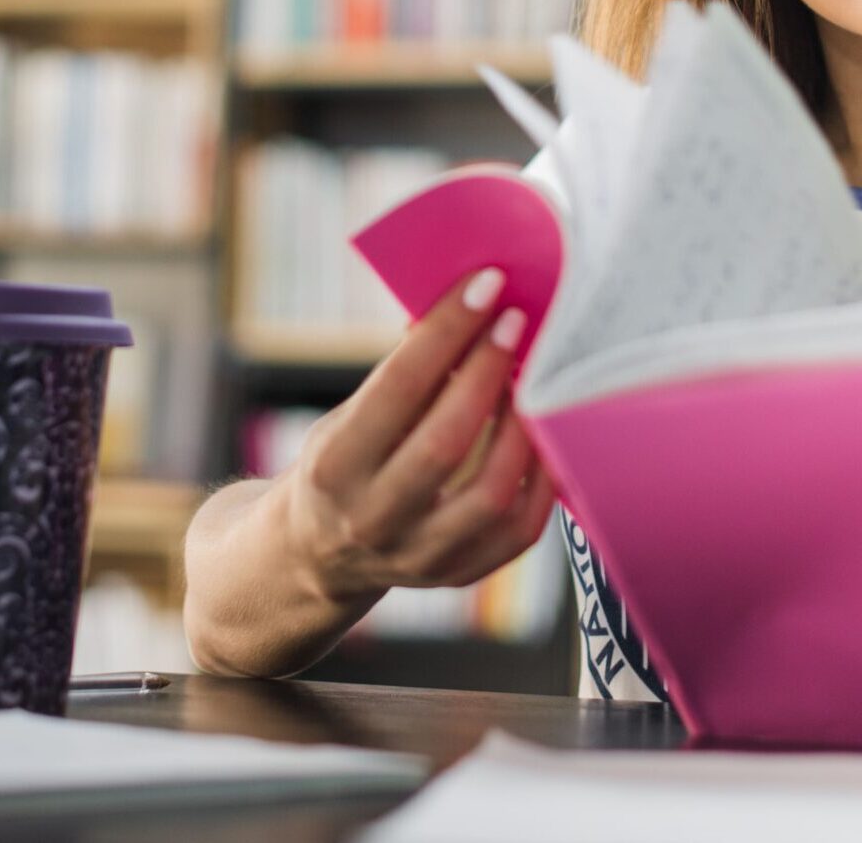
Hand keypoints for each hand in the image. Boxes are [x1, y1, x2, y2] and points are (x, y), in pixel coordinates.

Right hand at [279, 268, 556, 607]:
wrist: (315, 554)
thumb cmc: (341, 462)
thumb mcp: (345, 416)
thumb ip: (400, 373)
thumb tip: (465, 304)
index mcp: (334, 465)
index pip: (398, 388)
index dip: (446, 331)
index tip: (485, 285)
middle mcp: (371, 518)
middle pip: (446, 441)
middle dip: (487, 370)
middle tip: (516, 320)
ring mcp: (417, 557)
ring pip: (490, 492)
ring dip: (521, 424)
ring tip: (532, 376)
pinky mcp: (456, 577)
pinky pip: (519, 530)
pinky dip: (542, 478)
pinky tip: (545, 431)